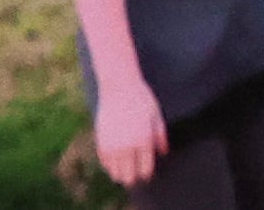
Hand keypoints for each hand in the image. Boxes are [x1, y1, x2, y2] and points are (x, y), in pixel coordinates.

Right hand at [92, 67, 168, 187]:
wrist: (118, 85)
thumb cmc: (140, 98)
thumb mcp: (156, 115)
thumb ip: (161, 136)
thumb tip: (163, 152)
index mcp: (144, 141)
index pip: (145, 171)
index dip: (146, 173)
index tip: (145, 168)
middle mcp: (127, 146)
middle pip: (129, 178)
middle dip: (134, 177)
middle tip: (135, 169)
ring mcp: (112, 145)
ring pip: (115, 174)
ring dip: (121, 172)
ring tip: (125, 164)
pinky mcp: (101, 141)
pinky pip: (105, 163)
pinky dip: (110, 163)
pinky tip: (116, 155)